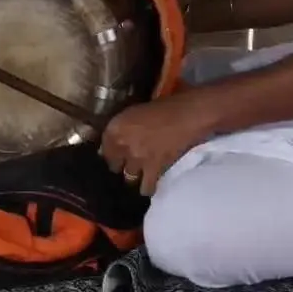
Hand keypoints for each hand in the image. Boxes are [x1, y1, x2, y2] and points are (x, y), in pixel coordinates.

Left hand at [98, 93, 216, 195]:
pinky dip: (149, 187)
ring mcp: (137, 158)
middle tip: (131, 164)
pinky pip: (146, 187)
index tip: (117, 157)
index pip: (103, 150)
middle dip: (122, 166)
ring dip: (135, 177)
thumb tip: (116, 143)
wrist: (190, 114)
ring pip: (129, 178)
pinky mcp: (154, 170)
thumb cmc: (166, 106)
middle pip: (114, 166)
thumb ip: (124, 128)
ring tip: (143, 175)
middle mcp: (121, 144)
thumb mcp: (137, 112)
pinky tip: (152, 185)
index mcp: (115, 126)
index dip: (111, 155)